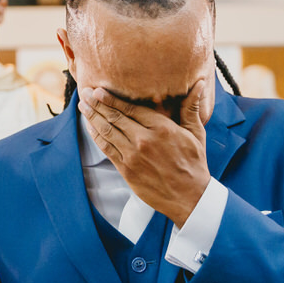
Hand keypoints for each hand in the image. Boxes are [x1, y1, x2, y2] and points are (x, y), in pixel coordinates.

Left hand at [78, 81, 210, 226]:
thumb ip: (192, 108)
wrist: (190, 197)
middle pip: (115, 117)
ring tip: (83, 105)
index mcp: (161, 128)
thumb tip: (200, 85)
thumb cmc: (194, 163)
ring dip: (92, 117)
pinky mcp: (127, 170)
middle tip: (85, 93)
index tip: (99, 89)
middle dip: (97, 104)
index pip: (131, 109)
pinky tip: (90, 127)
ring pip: (107, 132)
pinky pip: (107, 149)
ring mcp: (133, 156)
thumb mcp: (196, 133)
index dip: (112, 98)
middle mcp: (144, 140)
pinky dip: (96, 137)